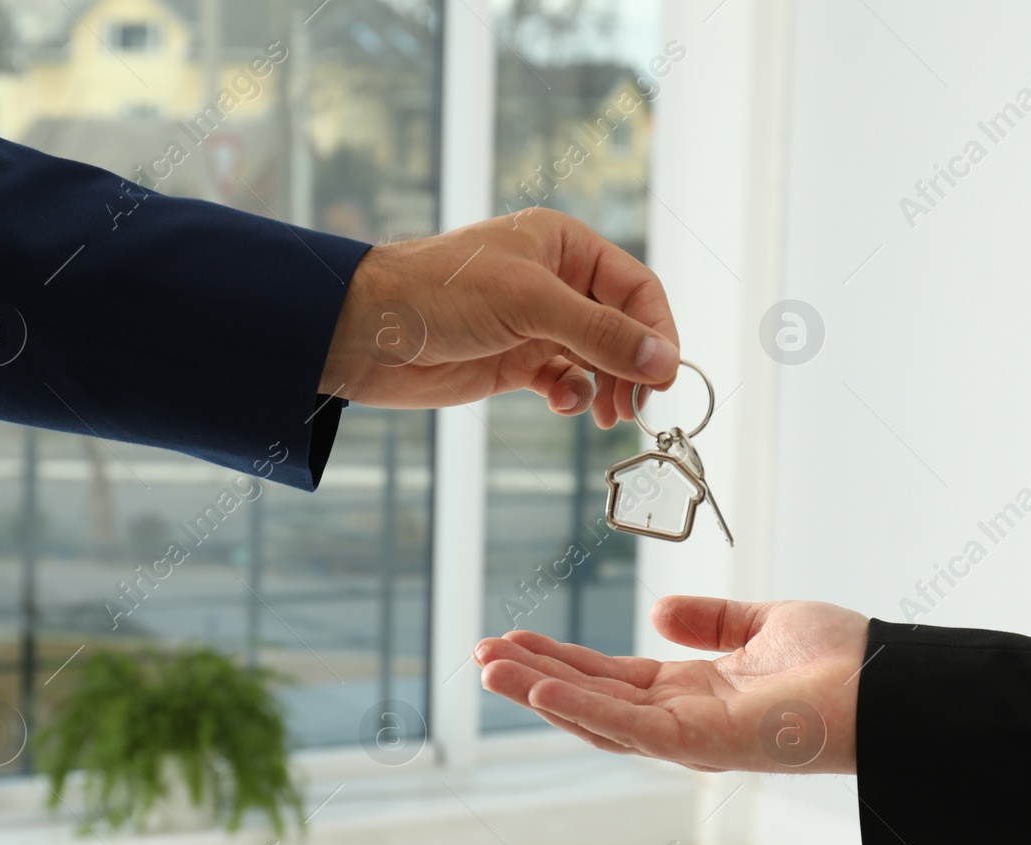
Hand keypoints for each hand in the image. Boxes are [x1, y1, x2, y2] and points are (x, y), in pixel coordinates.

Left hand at [321, 209, 679, 428]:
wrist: (364, 333)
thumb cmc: (437, 293)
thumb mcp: (529, 304)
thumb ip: (601, 333)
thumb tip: (663, 360)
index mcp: (563, 245)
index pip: (635, 287)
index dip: (656, 329)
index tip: (666, 373)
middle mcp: (554, 280)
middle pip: (621, 326)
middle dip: (632, 365)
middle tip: (636, 405)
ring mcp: (534, 324)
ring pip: (596, 358)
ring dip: (607, 387)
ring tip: (608, 414)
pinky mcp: (514, 361)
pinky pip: (565, 381)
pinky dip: (573, 396)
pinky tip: (564, 405)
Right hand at [474, 596, 869, 773]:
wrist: (887, 684)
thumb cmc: (843, 660)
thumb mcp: (765, 623)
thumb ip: (713, 620)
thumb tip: (660, 613)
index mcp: (694, 694)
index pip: (611, 678)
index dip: (560, 662)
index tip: (513, 643)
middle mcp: (683, 722)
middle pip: (591, 700)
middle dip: (534, 678)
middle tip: (480, 656)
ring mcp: (689, 737)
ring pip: (597, 715)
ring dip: (539, 692)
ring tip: (487, 668)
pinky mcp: (702, 743)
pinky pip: (629, 726)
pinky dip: (581, 708)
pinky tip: (540, 689)